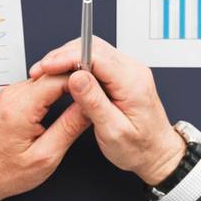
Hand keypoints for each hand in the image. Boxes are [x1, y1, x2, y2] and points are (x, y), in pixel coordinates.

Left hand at [0, 73, 90, 200]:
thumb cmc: (5, 172)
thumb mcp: (46, 156)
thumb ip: (69, 128)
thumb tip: (89, 108)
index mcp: (21, 107)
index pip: (59, 78)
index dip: (82, 80)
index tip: (98, 90)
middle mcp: (13, 94)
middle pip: (53, 74)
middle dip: (76, 82)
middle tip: (94, 95)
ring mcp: (10, 94)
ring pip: (46, 79)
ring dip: (65, 87)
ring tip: (82, 100)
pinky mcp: (10, 98)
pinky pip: (37, 87)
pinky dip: (53, 92)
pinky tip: (63, 104)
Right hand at [29, 37, 184, 184]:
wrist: (158, 154)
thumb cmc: (139, 148)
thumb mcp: (113, 132)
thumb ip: (94, 103)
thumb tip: (75, 77)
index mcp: (132, 82)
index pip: (96, 55)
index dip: (67, 57)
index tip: (47, 66)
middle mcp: (133, 71)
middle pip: (93, 46)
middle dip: (63, 55)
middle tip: (42, 70)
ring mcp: (129, 71)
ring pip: (94, 50)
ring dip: (68, 58)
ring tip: (48, 73)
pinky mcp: (123, 75)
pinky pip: (98, 60)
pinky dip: (77, 64)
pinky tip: (65, 76)